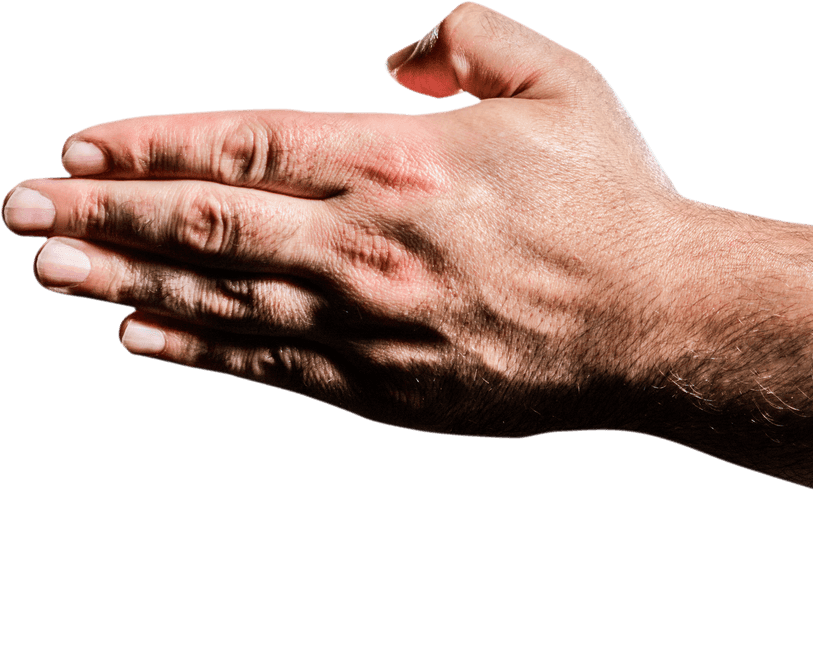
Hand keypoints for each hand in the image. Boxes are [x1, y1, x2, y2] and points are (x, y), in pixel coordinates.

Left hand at [2, 2, 812, 508]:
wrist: (658, 323)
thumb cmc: (614, 201)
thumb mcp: (559, 82)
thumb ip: (469, 36)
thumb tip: (393, 55)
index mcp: (400, 159)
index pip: (239, 149)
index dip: (149, 150)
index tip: (78, 152)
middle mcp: (366, 243)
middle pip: (204, 227)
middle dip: (101, 217)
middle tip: (20, 214)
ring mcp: (370, 324)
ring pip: (220, 302)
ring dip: (123, 285)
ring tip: (49, 275)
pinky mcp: (387, 388)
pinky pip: (272, 366)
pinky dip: (198, 351)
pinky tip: (138, 340)